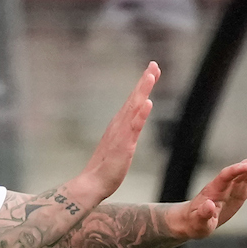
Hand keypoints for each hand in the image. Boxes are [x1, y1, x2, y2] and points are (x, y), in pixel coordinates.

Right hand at [68, 64, 158, 207]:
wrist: (93, 183)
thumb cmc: (106, 167)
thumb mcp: (120, 146)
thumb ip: (126, 134)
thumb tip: (132, 126)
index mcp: (119, 124)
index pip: (133, 101)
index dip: (143, 85)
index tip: (152, 70)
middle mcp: (119, 124)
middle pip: (134, 98)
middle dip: (144, 81)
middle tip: (154, 64)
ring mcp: (121, 133)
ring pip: (134, 108)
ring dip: (142, 91)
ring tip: (151, 76)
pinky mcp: (124, 145)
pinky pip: (134, 128)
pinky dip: (140, 114)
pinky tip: (147, 103)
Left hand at [165, 144, 246, 240]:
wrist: (193, 220)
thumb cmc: (194, 223)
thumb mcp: (198, 223)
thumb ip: (204, 214)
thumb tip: (209, 205)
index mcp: (214, 190)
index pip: (226, 177)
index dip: (236, 170)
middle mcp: (224, 184)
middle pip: (240, 170)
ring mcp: (233, 186)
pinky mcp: (240, 190)